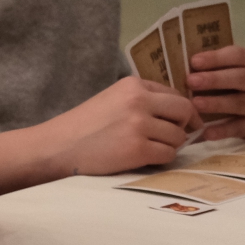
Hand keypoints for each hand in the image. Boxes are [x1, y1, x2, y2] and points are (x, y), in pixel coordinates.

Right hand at [45, 76, 199, 175]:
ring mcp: (139, 125)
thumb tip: (181, 113)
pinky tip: (143, 158)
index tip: (181, 123)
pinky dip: (160, 160)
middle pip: (184, 111)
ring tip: (148, 149)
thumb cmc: (85, 124)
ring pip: (177, 137)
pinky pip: (168, 155)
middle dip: (183, 126)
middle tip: (172, 137)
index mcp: (133, 85)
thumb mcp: (113, 99)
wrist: (60, 146)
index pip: (175, 94)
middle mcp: (139, 100)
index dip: (181, 111)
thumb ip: (142, 99)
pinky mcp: (137, 150)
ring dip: (168, 146)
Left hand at [185, 45, 244, 139]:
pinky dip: (223, 130)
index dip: (216, 58)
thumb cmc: (235, 81)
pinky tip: (206, 132)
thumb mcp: (230, 68)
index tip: (194, 62)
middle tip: (191, 82)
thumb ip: (213, 65)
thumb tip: (182, 64)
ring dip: (217, 103)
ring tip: (196, 104)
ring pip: (241, 103)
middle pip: (241, 78)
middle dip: (215, 79)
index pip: (238, 55)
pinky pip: (240, 128)